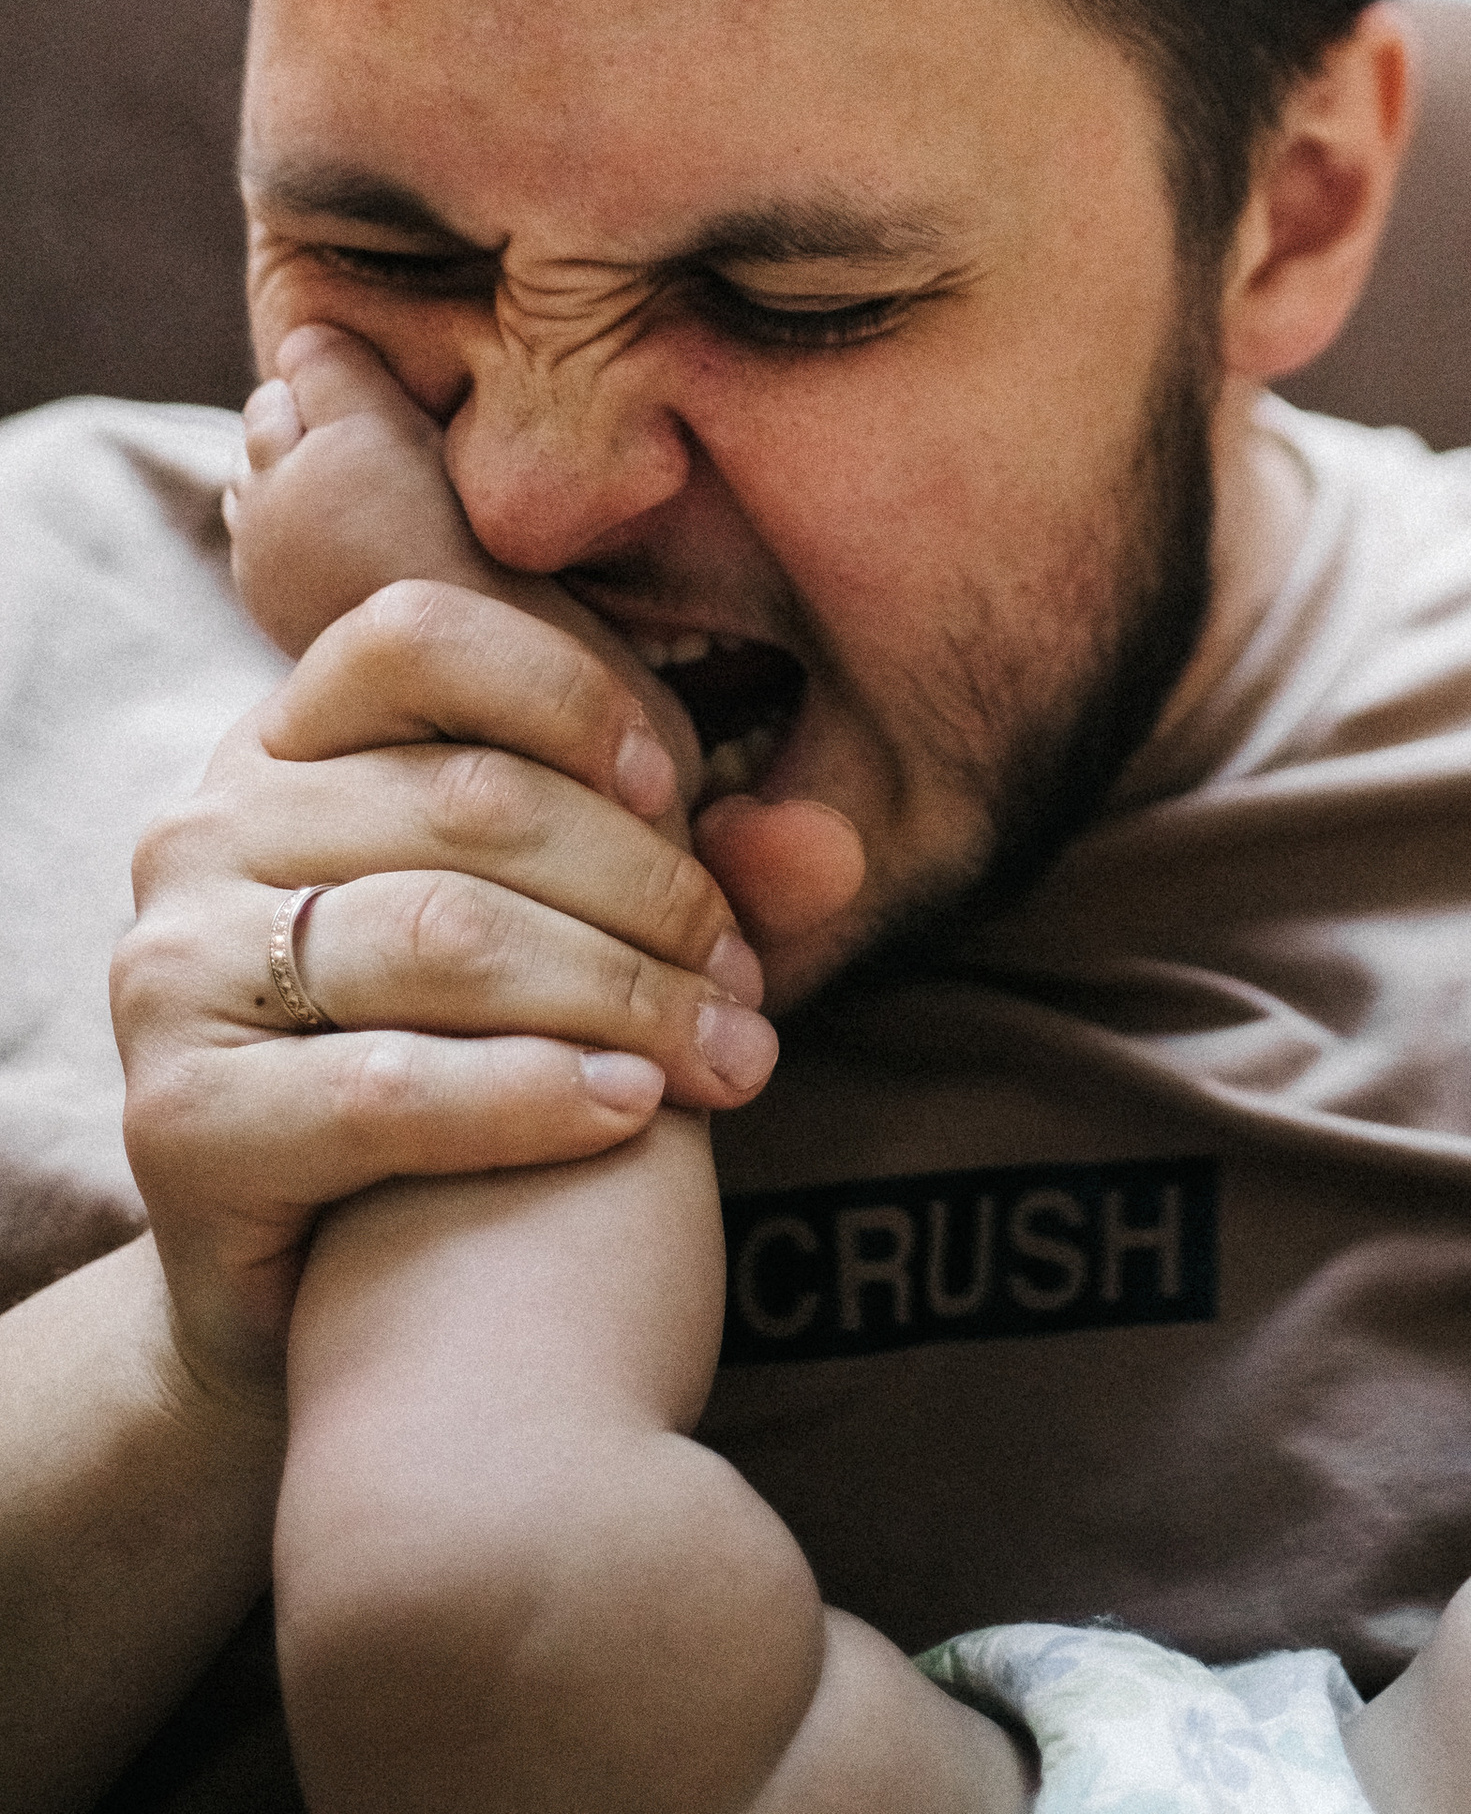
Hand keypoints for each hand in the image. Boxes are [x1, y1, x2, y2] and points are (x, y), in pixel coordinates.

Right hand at [114, 579, 782, 1406]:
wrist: (322, 1296)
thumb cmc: (470, 1068)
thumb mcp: (578, 930)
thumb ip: (700, 867)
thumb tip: (837, 845)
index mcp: (286, 744)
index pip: (416, 635)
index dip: (567, 694)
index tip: (678, 791)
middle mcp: (202, 830)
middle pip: (469, 800)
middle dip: (647, 888)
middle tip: (747, 980)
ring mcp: (171, 972)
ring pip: (445, 936)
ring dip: (621, 995)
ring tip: (729, 1055)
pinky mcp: (173, 1120)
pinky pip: (385, 1085)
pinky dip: (534, 1094)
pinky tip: (634, 1114)